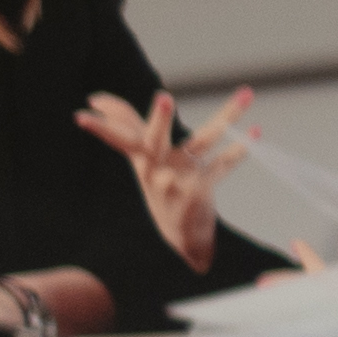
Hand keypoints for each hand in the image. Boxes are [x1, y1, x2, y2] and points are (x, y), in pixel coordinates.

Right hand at [77, 86, 254, 265]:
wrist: (180, 240)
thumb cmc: (163, 192)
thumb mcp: (143, 163)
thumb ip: (128, 130)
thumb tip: (98, 101)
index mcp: (141, 160)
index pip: (119, 136)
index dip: (102, 124)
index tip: (82, 114)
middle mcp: (156, 169)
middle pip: (154, 140)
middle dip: (160, 120)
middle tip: (163, 98)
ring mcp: (179, 181)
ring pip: (203, 141)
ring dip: (225, 117)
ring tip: (243, 96)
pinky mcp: (200, 191)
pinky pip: (223, 165)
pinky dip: (240, 150)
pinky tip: (255, 131)